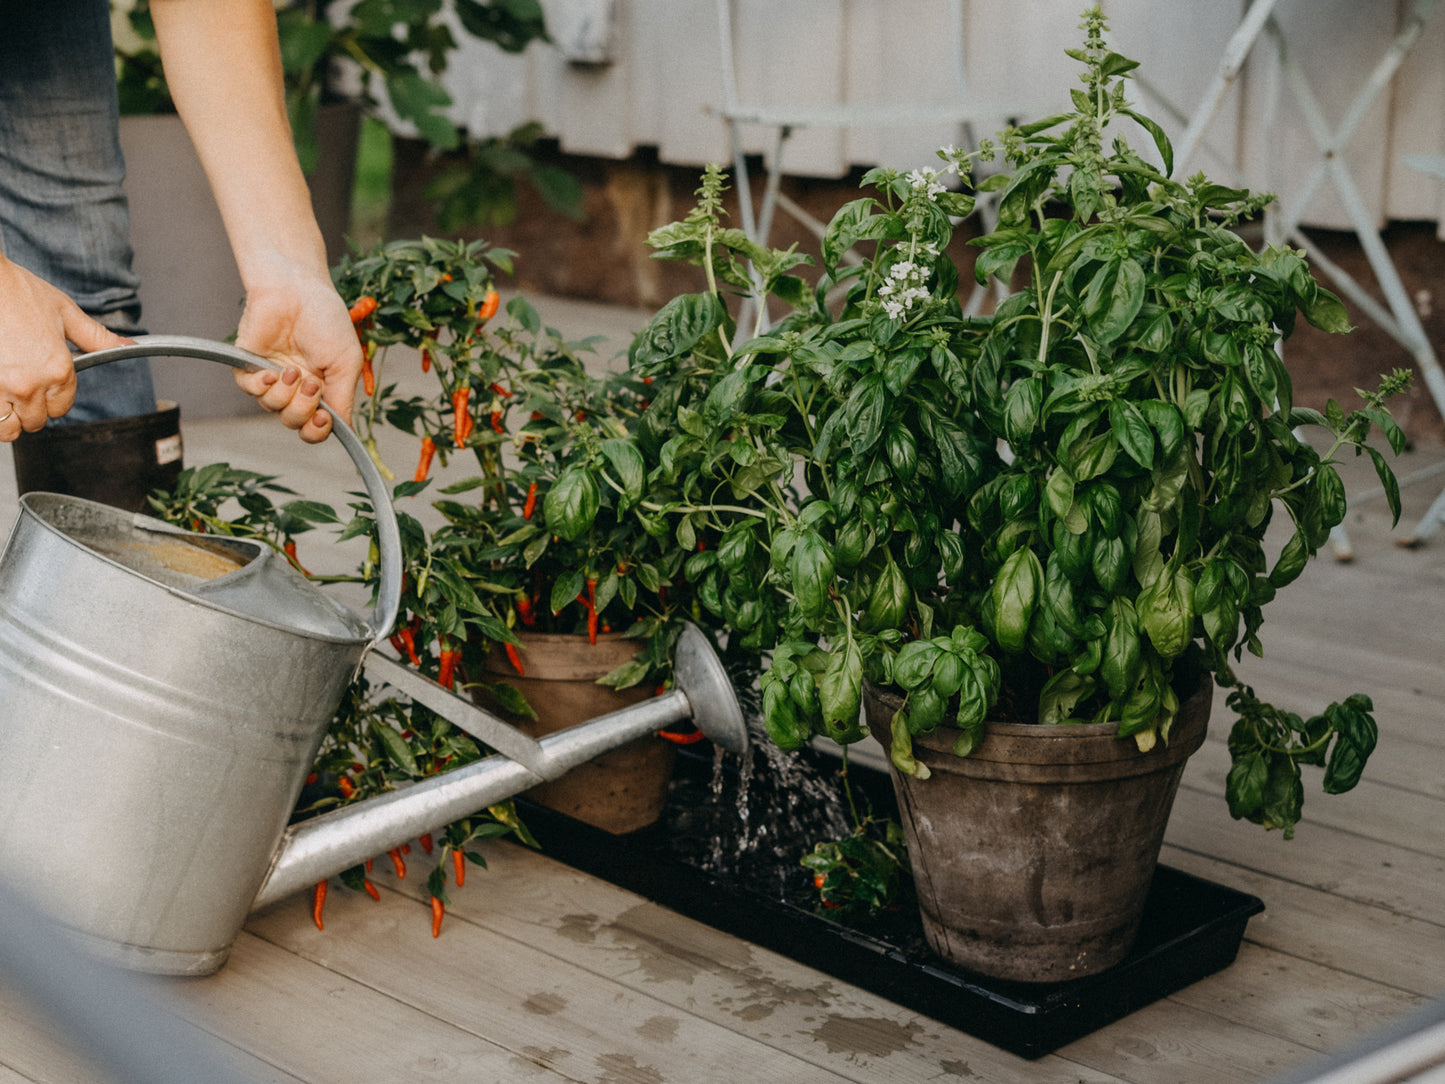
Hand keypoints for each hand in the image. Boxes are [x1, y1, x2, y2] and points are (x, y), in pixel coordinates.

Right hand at [0, 256, 130, 441]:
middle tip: (19, 384)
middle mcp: (31, 384)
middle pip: (36, 421)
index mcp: (58, 369)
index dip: (52, 396)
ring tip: (4, 393)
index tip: (41, 382)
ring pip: (9, 427)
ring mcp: (1, 388)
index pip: (61, 407)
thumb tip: (130, 345)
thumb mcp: (65, 312)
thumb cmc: (17, 291)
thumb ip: (97, 337)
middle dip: (30, 408)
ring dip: (7, 416)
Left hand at [232, 252, 361, 443]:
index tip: (324, 418)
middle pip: (294, 422)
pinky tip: (270, 372)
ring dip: (284, 395)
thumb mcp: (346, 363)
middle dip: (303, 410)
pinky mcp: (248, 363)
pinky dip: (260, 386)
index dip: (318, 430)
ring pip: (271, 408)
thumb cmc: (326, 319)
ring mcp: (272, 376)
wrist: (298, 287)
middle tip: (310, 385)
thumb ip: (344, 400)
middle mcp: (296, 386)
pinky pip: (249, 389)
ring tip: (292, 370)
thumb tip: (346, 432)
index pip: (316, 425)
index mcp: (322, 388)